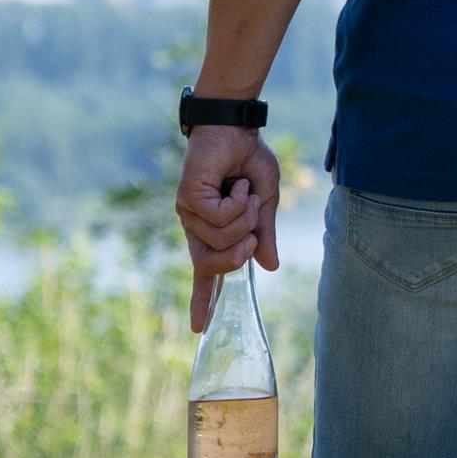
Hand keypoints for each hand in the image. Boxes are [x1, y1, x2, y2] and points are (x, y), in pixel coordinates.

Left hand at [177, 126, 283, 329]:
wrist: (236, 128)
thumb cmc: (248, 160)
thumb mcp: (265, 203)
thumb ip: (264, 234)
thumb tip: (269, 266)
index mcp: (212, 231)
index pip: (205, 272)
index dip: (202, 300)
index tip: (199, 328)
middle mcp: (196, 226)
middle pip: (212, 265)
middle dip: (238, 255)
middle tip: (255, 229)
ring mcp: (188, 214)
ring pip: (221, 240)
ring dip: (245, 218)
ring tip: (243, 192)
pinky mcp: (187, 199)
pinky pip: (219, 218)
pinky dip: (238, 202)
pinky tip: (235, 183)